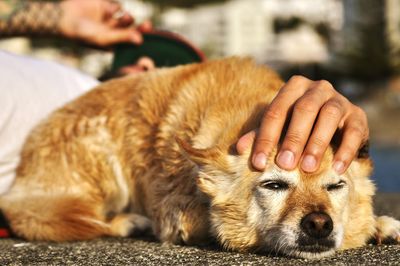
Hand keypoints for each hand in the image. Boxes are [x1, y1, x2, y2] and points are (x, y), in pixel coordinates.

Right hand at [59, 0, 151, 46]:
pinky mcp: (105, 5)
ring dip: (126, 17)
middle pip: (134, 29)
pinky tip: (107, 10)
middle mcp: (115, 32)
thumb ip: (122, 38)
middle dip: (141, 28)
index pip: (132, 43)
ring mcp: (111, 19)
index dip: (142, 40)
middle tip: (148, 25)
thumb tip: (140, 40)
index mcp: (115, 44)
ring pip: (127, 17)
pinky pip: (118, 6)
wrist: (64, 18)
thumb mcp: (103, 38)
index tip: (149, 38)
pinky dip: (115, 7)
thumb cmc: (83, 34)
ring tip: (122, 18)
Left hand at [236, 76, 368, 173]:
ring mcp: (339, 100)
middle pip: (304, 110)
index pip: (275, 111)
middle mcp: (317, 89)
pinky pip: (354, 131)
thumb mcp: (278, 127)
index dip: (266, 138)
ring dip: (318, 143)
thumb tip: (238, 149)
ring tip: (308, 167)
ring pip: (329, 116)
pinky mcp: (358, 115)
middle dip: (293, 139)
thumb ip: (260, 135)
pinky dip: (345, 150)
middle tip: (285, 164)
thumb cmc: (298, 125)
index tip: (258, 163)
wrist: (333, 122)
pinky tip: (337, 169)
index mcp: (293, 88)